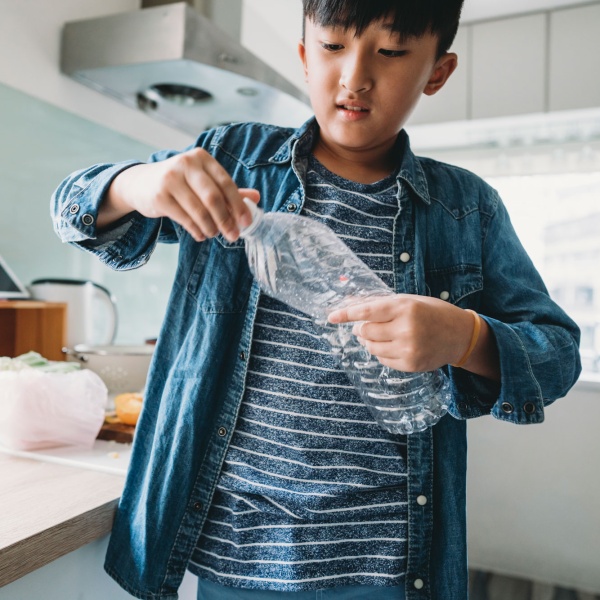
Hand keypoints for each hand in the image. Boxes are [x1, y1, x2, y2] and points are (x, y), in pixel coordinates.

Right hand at [102, 148, 259, 241]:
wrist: (140, 183)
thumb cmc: (179, 183)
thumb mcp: (203, 181)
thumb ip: (228, 190)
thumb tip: (256, 198)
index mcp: (202, 158)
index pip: (226, 183)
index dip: (239, 205)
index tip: (246, 222)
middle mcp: (186, 164)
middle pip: (213, 197)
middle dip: (226, 220)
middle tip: (233, 235)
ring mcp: (170, 179)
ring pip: (199, 210)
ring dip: (210, 228)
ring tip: (214, 234)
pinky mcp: (159, 196)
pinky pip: (185, 218)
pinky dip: (196, 230)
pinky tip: (201, 235)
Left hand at [327, 294, 473, 372]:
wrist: (459, 334)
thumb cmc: (431, 312)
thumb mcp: (407, 300)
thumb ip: (379, 303)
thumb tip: (349, 303)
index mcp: (405, 308)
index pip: (367, 311)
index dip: (346, 314)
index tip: (331, 316)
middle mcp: (406, 329)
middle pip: (365, 331)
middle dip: (360, 328)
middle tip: (365, 325)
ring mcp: (409, 349)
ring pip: (371, 347)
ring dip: (369, 341)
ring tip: (381, 334)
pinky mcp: (410, 364)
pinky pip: (382, 360)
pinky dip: (381, 352)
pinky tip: (394, 345)